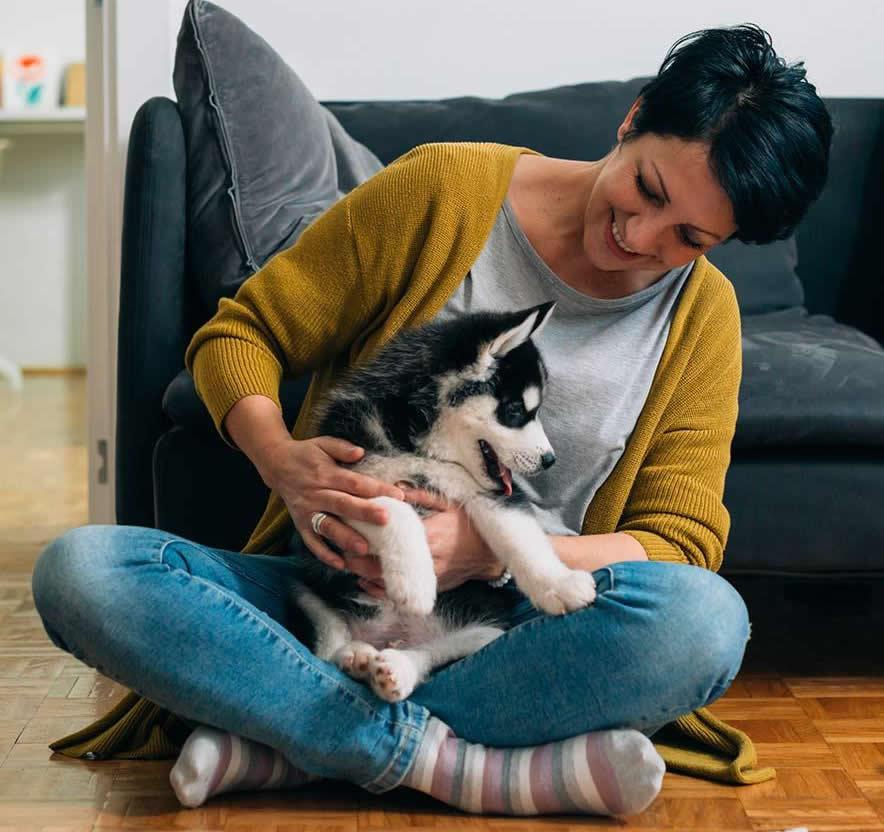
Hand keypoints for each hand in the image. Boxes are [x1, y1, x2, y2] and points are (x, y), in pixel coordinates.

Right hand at [257, 436, 404, 569]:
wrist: (276, 464)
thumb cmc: (307, 454)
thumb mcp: (323, 443)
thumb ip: (342, 448)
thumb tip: (360, 452)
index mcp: (326, 474)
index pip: (355, 483)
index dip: (376, 489)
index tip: (398, 496)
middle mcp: (316, 494)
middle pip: (343, 505)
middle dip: (365, 513)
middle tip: (386, 520)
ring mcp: (307, 511)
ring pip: (327, 527)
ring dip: (344, 538)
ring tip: (363, 549)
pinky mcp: (300, 524)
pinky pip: (311, 542)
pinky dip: (324, 554)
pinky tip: (341, 564)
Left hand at [356, 487, 504, 597]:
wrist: (491, 553)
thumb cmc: (470, 525)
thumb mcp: (449, 503)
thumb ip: (421, 496)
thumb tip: (394, 487)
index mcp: (428, 535)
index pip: (389, 539)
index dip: (367, 536)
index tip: (351, 527)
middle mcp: (425, 559)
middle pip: (382, 564)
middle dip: (358, 559)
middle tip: (342, 547)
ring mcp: (426, 577)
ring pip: (387, 582)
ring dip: (365, 575)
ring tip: (347, 563)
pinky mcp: (429, 587)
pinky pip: (399, 593)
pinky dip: (379, 590)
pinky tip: (365, 581)